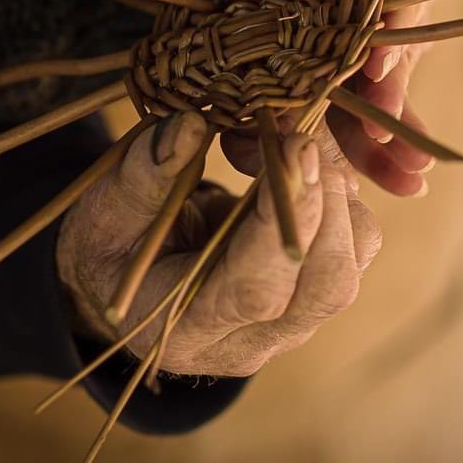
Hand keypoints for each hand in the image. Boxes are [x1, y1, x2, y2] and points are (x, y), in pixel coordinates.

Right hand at [57, 112, 380, 375]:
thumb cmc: (111, 250)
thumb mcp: (106, 213)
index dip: (286, 218)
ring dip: (333, 188)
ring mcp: (293, 319)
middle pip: (327, 284)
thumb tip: (191, 126)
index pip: (258, 290)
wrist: (130, 283)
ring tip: (281, 142)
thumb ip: (144, 176)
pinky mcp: (316, 288)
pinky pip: (356, 240)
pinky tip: (295, 161)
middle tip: (290, 134)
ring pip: (354, 259)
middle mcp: (255, 337)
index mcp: (191, 329)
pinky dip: (338, 189)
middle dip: (324, 198)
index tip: (295, 147)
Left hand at [226, 0, 434, 196]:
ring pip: (366, 111)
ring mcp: (345, 68)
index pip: (404, 5)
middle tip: (395, 145)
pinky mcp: (315, 97)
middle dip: (392, 111)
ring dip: (380, 150)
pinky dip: (323, 160)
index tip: (379, 69)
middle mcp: (374, 30)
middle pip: (392, 72)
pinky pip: (324, 130)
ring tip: (404, 185)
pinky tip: (332, 189)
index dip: (398, 39)